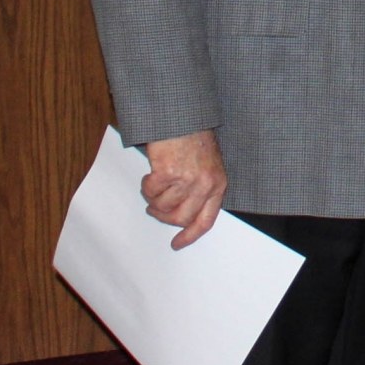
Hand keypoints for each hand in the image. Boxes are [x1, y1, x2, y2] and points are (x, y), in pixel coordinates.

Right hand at [141, 129, 227, 248]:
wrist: (184, 120)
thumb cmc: (195, 142)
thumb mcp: (208, 168)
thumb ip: (201, 191)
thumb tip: (182, 217)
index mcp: (217, 186)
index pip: (206, 220)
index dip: (190, 235)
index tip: (177, 244)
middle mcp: (205, 185)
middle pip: (180, 218)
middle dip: (164, 216)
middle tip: (155, 207)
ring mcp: (187, 179)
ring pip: (163, 207)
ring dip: (154, 199)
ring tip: (156, 184)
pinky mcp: (168, 172)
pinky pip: (151, 192)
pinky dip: (147, 185)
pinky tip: (152, 172)